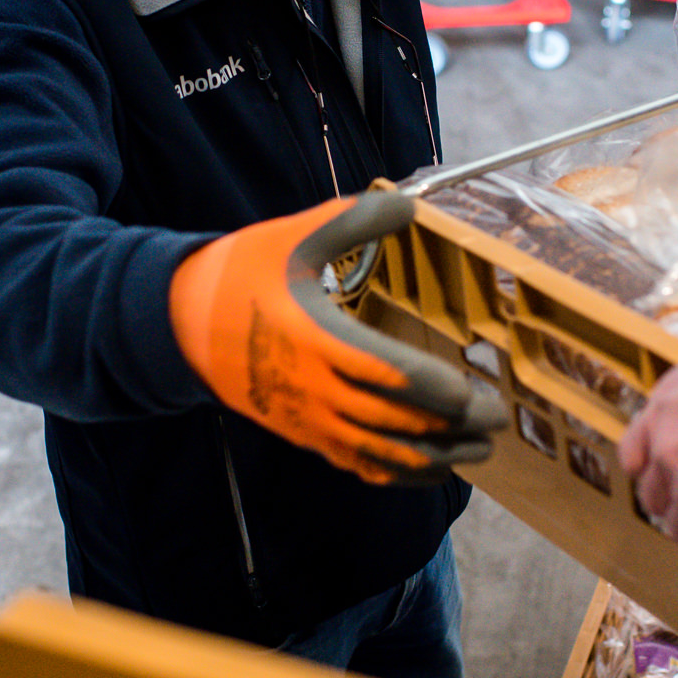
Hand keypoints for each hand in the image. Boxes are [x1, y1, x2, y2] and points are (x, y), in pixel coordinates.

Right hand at [171, 192, 507, 484]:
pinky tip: (432, 471)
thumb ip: (355, 220)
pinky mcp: (301, 433)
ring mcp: (307, 418)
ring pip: (379, 453)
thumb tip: (411, 204)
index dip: (433, 390)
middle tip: (498, 420)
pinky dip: (398, 474)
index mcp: (315, 338)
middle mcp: (314, 388)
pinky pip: (356, 463)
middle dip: (450, 427)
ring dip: (433, 458)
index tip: (473, 392)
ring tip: (478, 452)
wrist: (178, 322)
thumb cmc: (241, 274)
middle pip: (393, 421)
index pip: (386, 375)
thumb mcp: (293, 237)